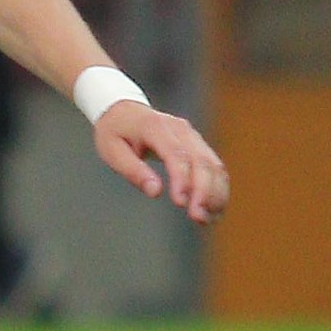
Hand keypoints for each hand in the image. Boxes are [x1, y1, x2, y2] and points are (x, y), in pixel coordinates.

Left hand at [93, 101, 228, 224]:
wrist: (124, 111)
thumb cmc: (115, 132)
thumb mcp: (112, 151)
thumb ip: (132, 170)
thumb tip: (155, 192)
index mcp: (155, 127)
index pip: (176, 154)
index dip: (183, 179)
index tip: (181, 203)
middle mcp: (181, 130)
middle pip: (202, 160)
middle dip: (204, 192)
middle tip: (199, 218)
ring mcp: (193, 136)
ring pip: (214, 165)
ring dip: (216, 194)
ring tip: (208, 219)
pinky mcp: (199, 146)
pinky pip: (215, 168)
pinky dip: (218, 190)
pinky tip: (213, 210)